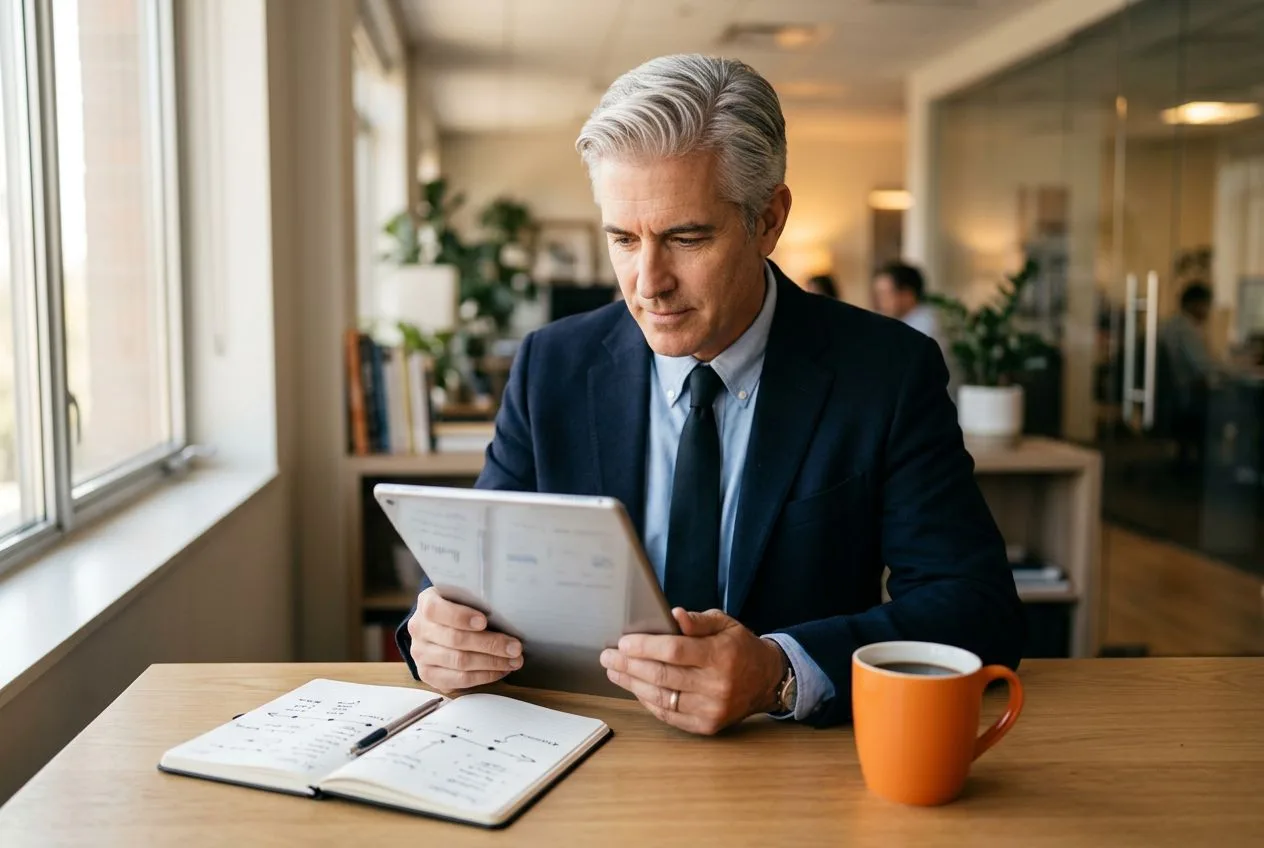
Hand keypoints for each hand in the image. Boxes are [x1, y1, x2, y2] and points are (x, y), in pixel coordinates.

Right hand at [406, 588, 523, 691]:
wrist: (437, 627)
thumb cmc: (458, 608)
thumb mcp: (462, 597)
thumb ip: (476, 602)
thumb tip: (507, 612)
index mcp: (426, 603)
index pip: (436, 610)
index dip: (460, 617)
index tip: (483, 621)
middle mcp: (420, 629)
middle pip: (455, 640)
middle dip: (490, 644)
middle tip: (515, 647)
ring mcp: (421, 654)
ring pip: (460, 662)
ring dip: (492, 663)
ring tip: (514, 660)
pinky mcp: (428, 674)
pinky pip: (459, 680)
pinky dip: (484, 676)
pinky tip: (501, 670)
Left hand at [600, 608, 785, 734]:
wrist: (767, 680)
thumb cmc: (740, 647)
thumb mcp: (725, 624)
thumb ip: (698, 621)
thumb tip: (673, 615)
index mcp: (721, 656)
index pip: (674, 651)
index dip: (645, 647)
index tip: (623, 642)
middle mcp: (716, 686)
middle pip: (662, 676)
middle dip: (629, 665)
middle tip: (608, 656)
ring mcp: (711, 709)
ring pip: (662, 698)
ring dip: (632, 684)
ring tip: (614, 671)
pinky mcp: (707, 726)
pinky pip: (669, 715)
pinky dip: (648, 702)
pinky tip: (635, 688)